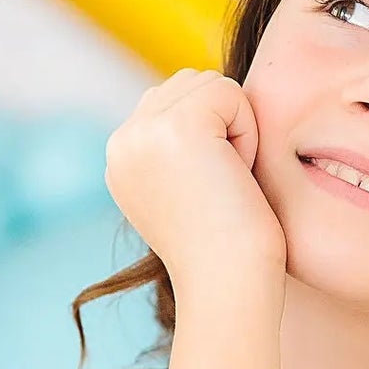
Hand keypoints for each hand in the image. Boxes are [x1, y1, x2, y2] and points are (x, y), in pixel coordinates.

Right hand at [105, 71, 284, 300]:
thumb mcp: (184, 191)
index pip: (173, 100)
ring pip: (209, 85)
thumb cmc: (227, 249)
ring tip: (227, 180)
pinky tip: (236, 175)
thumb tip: (202, 106)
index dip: (212, 136)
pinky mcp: (176, 124)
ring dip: (235, 128)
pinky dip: (247, 132)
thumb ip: (177, 149)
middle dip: (222, 125)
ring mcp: (142, 131)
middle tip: (223, 185)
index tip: (210, 191)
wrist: (228, 284)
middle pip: (190, 84)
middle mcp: (121, 141)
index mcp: (121, 157)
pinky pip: (230, 93)